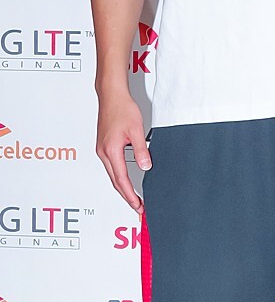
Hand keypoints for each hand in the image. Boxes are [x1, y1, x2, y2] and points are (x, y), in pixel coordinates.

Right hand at [96, 91, 150, 212]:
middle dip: (126, 196)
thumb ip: (141, 150)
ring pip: (112, 174)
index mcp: (111, 150)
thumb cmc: (122, 108)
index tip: (138, 205)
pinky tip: (125, 179)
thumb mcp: (136, 130)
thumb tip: (145, 167)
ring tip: (133, 196)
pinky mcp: (103, 145)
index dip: (130, 195)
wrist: (111, 95)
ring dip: (122, 187)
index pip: (122, 180)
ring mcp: (102, 149)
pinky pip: (111, 166)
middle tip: (137, 206)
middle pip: (115, 181)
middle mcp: (103, 152)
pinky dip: (119, 176)